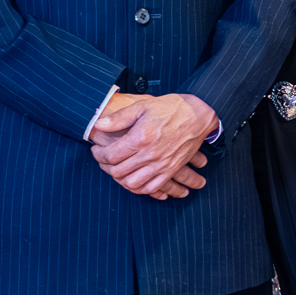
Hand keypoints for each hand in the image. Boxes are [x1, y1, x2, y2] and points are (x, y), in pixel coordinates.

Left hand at [90, 93, 218, 197]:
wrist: (198, 114)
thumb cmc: (171, 108)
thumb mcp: (143, 106)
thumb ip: (119, 118)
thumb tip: (99, 125)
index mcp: (141, 137)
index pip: (111, 156)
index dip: (99, 155)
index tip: (97, 150)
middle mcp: (151, 154)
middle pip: (118, 171)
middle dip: (106, 167)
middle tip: (104, 159)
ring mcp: (162, 164)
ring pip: (132, 183)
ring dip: (120, 179)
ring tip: (117, 169)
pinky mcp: (171, 169)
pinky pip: (152, 187)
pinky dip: (139, 188)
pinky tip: (134, 179)